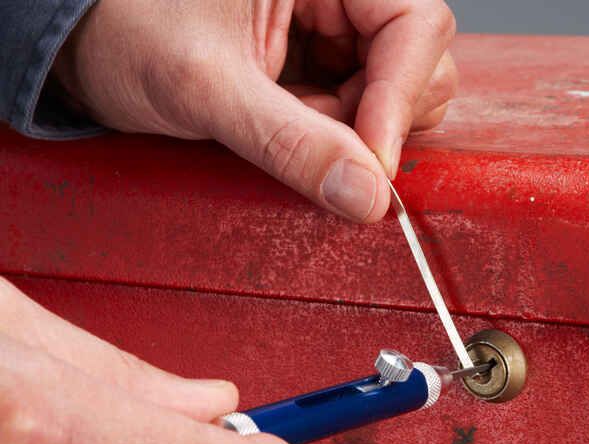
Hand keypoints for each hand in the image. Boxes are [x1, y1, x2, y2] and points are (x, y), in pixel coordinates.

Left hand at [52, 0, 456, 222]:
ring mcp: (331, 25)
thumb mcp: (207, 87)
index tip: (371, 166)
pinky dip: (338, 138)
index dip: (403, 98)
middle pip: (418, 59)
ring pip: (396, 90)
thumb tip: (368, 195)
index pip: (415, 23)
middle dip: (380, 121)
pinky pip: (361, 108)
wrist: (90, 44)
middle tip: (319, 145)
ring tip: (287, 128)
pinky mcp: (319, 60)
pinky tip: (292, 132)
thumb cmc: (127, 32)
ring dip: (357, 134)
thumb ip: (291, 142)